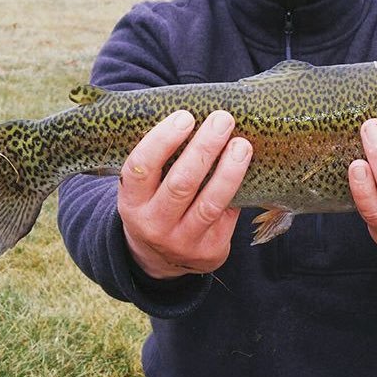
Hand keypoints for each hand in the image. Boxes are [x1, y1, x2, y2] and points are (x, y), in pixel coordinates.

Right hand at [118, 109, 252, 278]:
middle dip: (204, 148)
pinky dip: (238, 190)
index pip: (141, 168)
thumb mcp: (143, 190)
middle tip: (223, 120)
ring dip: (229, 170)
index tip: (186, 117)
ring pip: (210, 203)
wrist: (159, 260)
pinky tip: (245, 168)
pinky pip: (228, 217)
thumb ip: (160, 162)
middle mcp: (154, 225)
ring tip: (242, 144)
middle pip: (181, 184)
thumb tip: (198, 116)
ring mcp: (182, 242)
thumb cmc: (156, 205)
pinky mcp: (209, 251)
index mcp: (131, 203)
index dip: (162, 141)